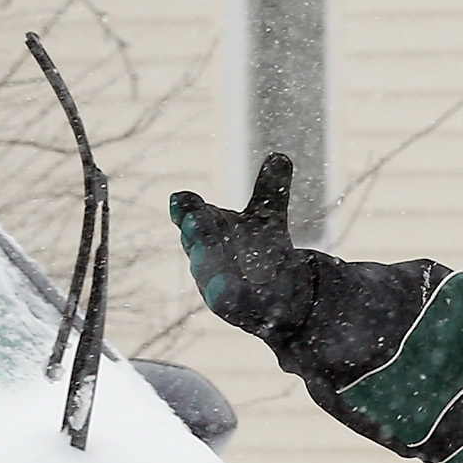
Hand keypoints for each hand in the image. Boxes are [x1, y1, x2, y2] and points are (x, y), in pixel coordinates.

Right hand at [169, 155, 314, 340]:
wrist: (278, 292)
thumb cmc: (261, 249)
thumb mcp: (268, 217)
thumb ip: (272, 189)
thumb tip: (281, 156)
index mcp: (209, 226)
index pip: (190, 213)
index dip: (186, 208)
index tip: (181, 200)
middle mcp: (204, 253)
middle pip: (196, 240)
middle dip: (196, 231)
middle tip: (195, 220)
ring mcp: (212, 280)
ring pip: (204, 270)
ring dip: (205, 261)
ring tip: (205, 250)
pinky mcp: (227, 306)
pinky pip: (222, 299)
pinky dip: (222, 293)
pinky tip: (225, 289)